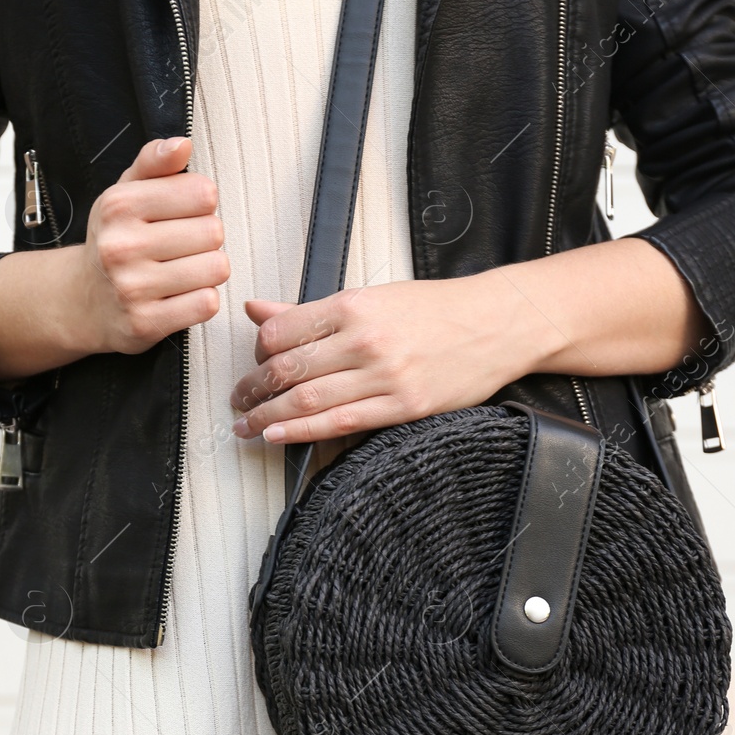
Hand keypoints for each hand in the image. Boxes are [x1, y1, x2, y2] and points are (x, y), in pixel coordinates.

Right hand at [69, 136, 228, 354]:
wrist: (81, 300)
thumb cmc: (114, 240)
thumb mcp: (125, 192)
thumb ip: (155, 162)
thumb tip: (183, 144)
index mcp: (120, 205)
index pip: (203, 192)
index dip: (201, 203)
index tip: (182, 213)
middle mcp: (122, 246)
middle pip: (213, 231)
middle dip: (206, 238)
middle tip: (181, 246)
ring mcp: (132, 287)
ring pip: (216, 267)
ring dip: (208, 269)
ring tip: (183, 269)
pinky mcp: (145, 322)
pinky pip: (206, 303)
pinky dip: (202, 298)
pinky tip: (181, 294)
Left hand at [228, 273, 561, 444]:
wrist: (497, 323)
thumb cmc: (433, 310)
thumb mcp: (370, 297)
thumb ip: (309, 311)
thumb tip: (255, 310)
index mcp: (352, 306)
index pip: (280, 333)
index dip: (256, 353)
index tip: (252, 365)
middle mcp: (364, 340)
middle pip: (287, 370)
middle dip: (252, 390)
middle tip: (237, 402)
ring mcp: (385, 376)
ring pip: (307, 401)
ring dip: (267, 418)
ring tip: (247, 426)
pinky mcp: (403, 406)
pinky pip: (341, 424)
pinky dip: (302, 433)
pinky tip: (278, 437)